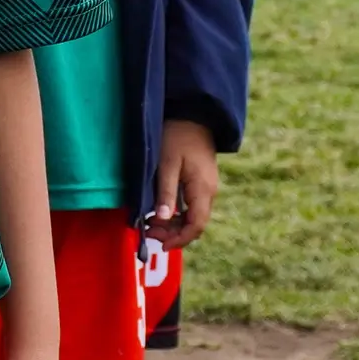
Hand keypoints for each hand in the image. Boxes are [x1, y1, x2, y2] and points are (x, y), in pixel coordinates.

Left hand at [147, 119, 218, 250]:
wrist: (193, 114)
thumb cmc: (177, 136)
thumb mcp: (167, 164)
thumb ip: (165, 192)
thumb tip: (161, 219)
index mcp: (202, 189)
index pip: (196, 225)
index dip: (179, 239)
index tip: (160, 245)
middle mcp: (209, 191)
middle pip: (195, 223)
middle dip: (173, 233)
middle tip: (149, 232)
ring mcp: (207, 186)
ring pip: (193, 215)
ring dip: (174, 224)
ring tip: (151, 223)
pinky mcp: (202, 180)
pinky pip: (192, 205)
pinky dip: (178, 213)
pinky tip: (161, 210)